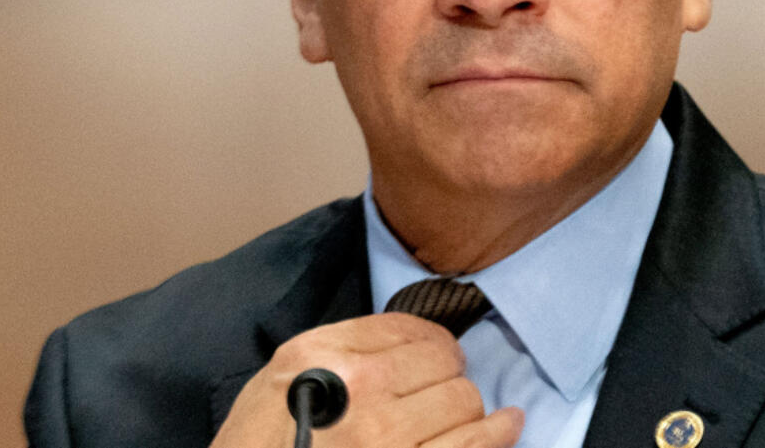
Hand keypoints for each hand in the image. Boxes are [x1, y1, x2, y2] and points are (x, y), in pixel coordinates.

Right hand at [210, 313, 523, 447]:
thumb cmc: (256, 446)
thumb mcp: (278, 379)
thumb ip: (335, 351)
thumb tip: (401, 343)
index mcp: (324, 354)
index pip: (405, 328)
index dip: (430, 342)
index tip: (436, 355)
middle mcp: (361, 389)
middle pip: (442, 363)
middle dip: (448, 375)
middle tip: (440, 391)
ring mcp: (388, 439)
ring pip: (463, 401)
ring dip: (466, 408)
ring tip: (461, 415)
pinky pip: (473, 446)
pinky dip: (498, 433)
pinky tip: (509, 423)